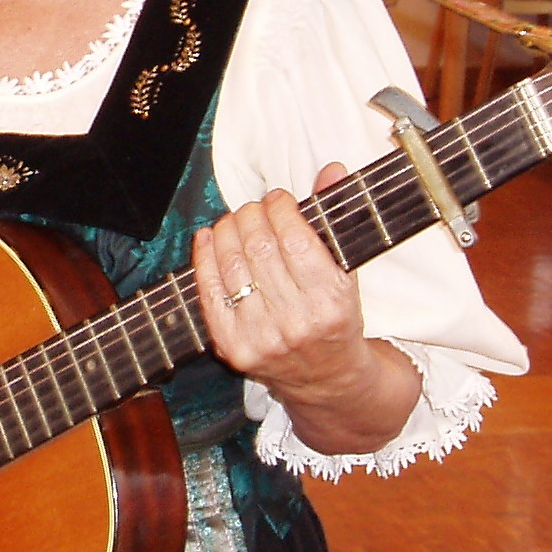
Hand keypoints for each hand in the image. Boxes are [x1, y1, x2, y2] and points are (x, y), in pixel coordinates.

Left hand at [192, 164, 376, 398]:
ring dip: (228, 230)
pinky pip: (210, 293)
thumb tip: (331, 169)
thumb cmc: (337, 320)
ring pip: (233, 265)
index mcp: (331, 300)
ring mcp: (262, 337)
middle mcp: (296, 321)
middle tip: (254, 208)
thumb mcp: (347, 274)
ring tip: (235, 220)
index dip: (281, 209)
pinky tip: (208, 237)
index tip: (278, 199)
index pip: (295, 238)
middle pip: (259, 247)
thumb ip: (335, 221)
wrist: (329, 381)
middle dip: (252, 215)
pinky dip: (205, 258)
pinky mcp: (234, 348)